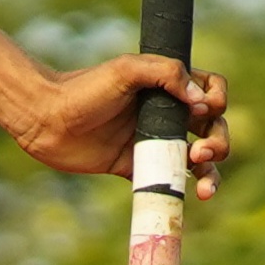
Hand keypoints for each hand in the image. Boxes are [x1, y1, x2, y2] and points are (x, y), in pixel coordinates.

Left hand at [15, 55, 229, 197]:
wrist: (45, 119)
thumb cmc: (82, 90)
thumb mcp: (124, 70)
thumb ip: (164, 73)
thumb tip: (202, 99)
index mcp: (163, 85)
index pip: (208, 87)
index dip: (216, 97)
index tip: (203, 107)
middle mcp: (162, 113)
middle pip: (212, 127)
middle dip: (219, 140)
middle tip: (200, 150)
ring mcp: (152, 142)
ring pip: (200, 159)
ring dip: (213, 171)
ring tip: (204, 185)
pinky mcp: (139, 168)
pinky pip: (173, 181)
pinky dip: (189, 189)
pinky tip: (195, 194)